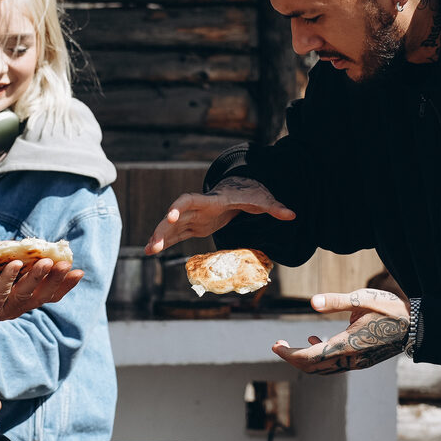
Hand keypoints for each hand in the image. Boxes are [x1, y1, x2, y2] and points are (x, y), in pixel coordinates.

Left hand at [0, 247, 83, 320]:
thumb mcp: (11, 253)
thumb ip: (30, 253)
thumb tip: (52, 247)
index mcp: (24, 297)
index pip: (50, 294)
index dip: (65, 285)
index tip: (79, 271)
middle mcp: (15, 307)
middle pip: (41, 297)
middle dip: (56, 280)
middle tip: (66, 264)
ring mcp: (0, 310)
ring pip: (23, 296)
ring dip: (37, 278)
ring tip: (47, 262)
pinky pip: (0, 293)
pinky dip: (9, 277)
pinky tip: (16, 263)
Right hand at [146, 176, 294, 254]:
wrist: (241, 189)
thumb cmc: (251, 193)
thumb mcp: (264, 200)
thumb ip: (275, 207)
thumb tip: (293, 214)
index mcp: (211, 200)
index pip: (190, 200)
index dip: (179, 206)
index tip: (170, 215)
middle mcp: (198, 207)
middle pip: (175, 216)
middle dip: (163, 229)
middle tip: (152, 245)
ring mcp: (194, 217)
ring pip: (172, 227)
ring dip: (160, 237)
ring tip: (147, 251)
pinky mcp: (194, 226)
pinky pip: (176, 234)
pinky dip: (166, 242)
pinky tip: (152, 251)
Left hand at [273, 288, 408, 374]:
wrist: (417, 327)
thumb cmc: (391, 310)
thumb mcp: (363, 299)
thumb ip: (337, 301)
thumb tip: (312, 302)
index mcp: (347, 346)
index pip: (308, 359)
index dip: (288, 354)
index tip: (274, 345)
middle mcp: (350, 359)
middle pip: (312, 368)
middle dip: (292, 357)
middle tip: (277, 345)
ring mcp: (357, 363)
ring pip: (322, 369)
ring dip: (305, 359)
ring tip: (291, 344)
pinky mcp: (362, 361)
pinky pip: (334, 365)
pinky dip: (319, 357)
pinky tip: (317, 341)